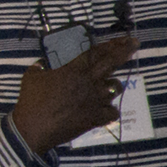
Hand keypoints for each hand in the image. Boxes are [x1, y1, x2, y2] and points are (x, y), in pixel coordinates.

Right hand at [11, 35, 137, 152]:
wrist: (35, 128)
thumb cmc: (32, 100)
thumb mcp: (32, 75)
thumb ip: (42, 65)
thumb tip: (45, 62)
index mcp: (74, 69)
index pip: (96, 52)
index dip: (112, 43)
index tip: (124, 39)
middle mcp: (89, 82)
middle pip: (111, 63)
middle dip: (125, 51)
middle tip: (134, 44)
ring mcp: (95, 101)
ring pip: (115, 88)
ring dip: (112, 84)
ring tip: (106, 85)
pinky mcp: (96, 117)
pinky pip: (113, 111)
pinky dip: (109, 109)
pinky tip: (102, 109)